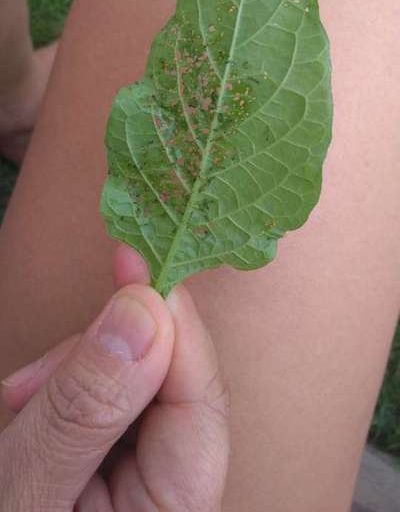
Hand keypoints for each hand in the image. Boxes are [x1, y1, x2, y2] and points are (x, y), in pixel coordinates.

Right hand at [0, 246, 229, 510]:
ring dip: (77, 371)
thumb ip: (87, 405)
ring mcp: (149, 475)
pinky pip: (113, 396)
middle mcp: (177, 494)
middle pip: (171, 382)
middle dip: (105, 355)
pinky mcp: (120, 456)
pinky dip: (71, 385)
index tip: (136, 260)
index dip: (171, 321)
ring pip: (139, 380)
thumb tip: (143, 309)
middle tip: (37, 370)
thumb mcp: (30, 486)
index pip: (200, 400)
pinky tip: (30, 403)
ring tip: (20, 400)